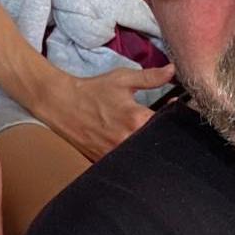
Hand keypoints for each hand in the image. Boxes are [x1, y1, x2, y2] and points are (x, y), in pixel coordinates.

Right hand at [36, 65, 175, 160]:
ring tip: (137, 134)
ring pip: (141, 155)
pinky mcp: (104, 161)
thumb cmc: (93, 91)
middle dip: (159, 135)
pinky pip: (124, 162)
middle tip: (153, 124)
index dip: (172, 118)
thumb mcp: (123, 79)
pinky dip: (128, 155)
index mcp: (136, 119)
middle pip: (155, 143)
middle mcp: (127, 139)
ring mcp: (115, 153)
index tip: (171, 112)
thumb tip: (172, 71)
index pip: (166, 124)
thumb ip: (151, 77)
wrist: (62, 104)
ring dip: (144, 146)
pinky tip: (125, 143)